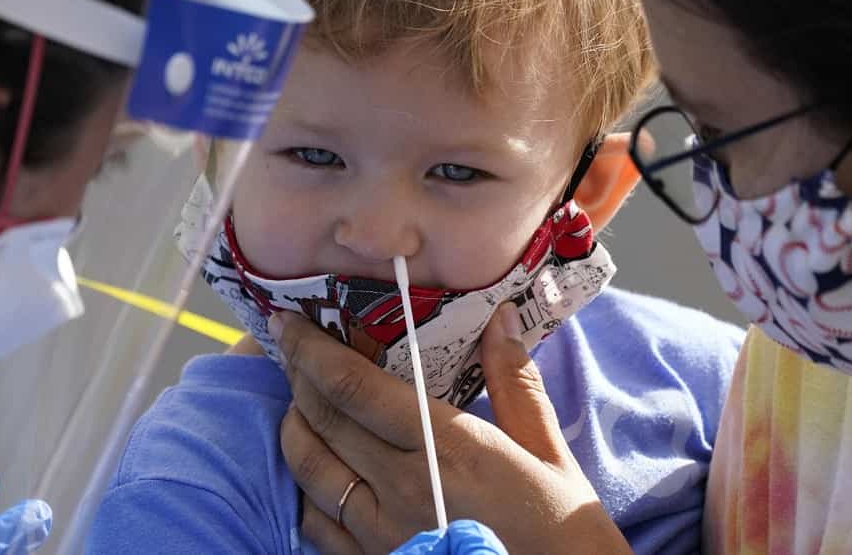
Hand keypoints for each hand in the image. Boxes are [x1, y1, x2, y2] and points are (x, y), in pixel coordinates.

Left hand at [275, 304, 630, 554]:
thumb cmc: (562, 533)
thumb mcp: (550, 454)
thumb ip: (516, 384)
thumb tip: (502, 318)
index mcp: (448, 450)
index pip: (354, 388)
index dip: (312, 350)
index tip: (289, 323)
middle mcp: (404, 489)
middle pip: (322, 420)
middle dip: (297, 377)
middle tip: (289, 349)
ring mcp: (382, 535)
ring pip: (308, 470)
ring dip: (294, 428)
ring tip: (299, 403)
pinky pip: (315, 523)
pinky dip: (305, 487)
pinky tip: (318, 469)